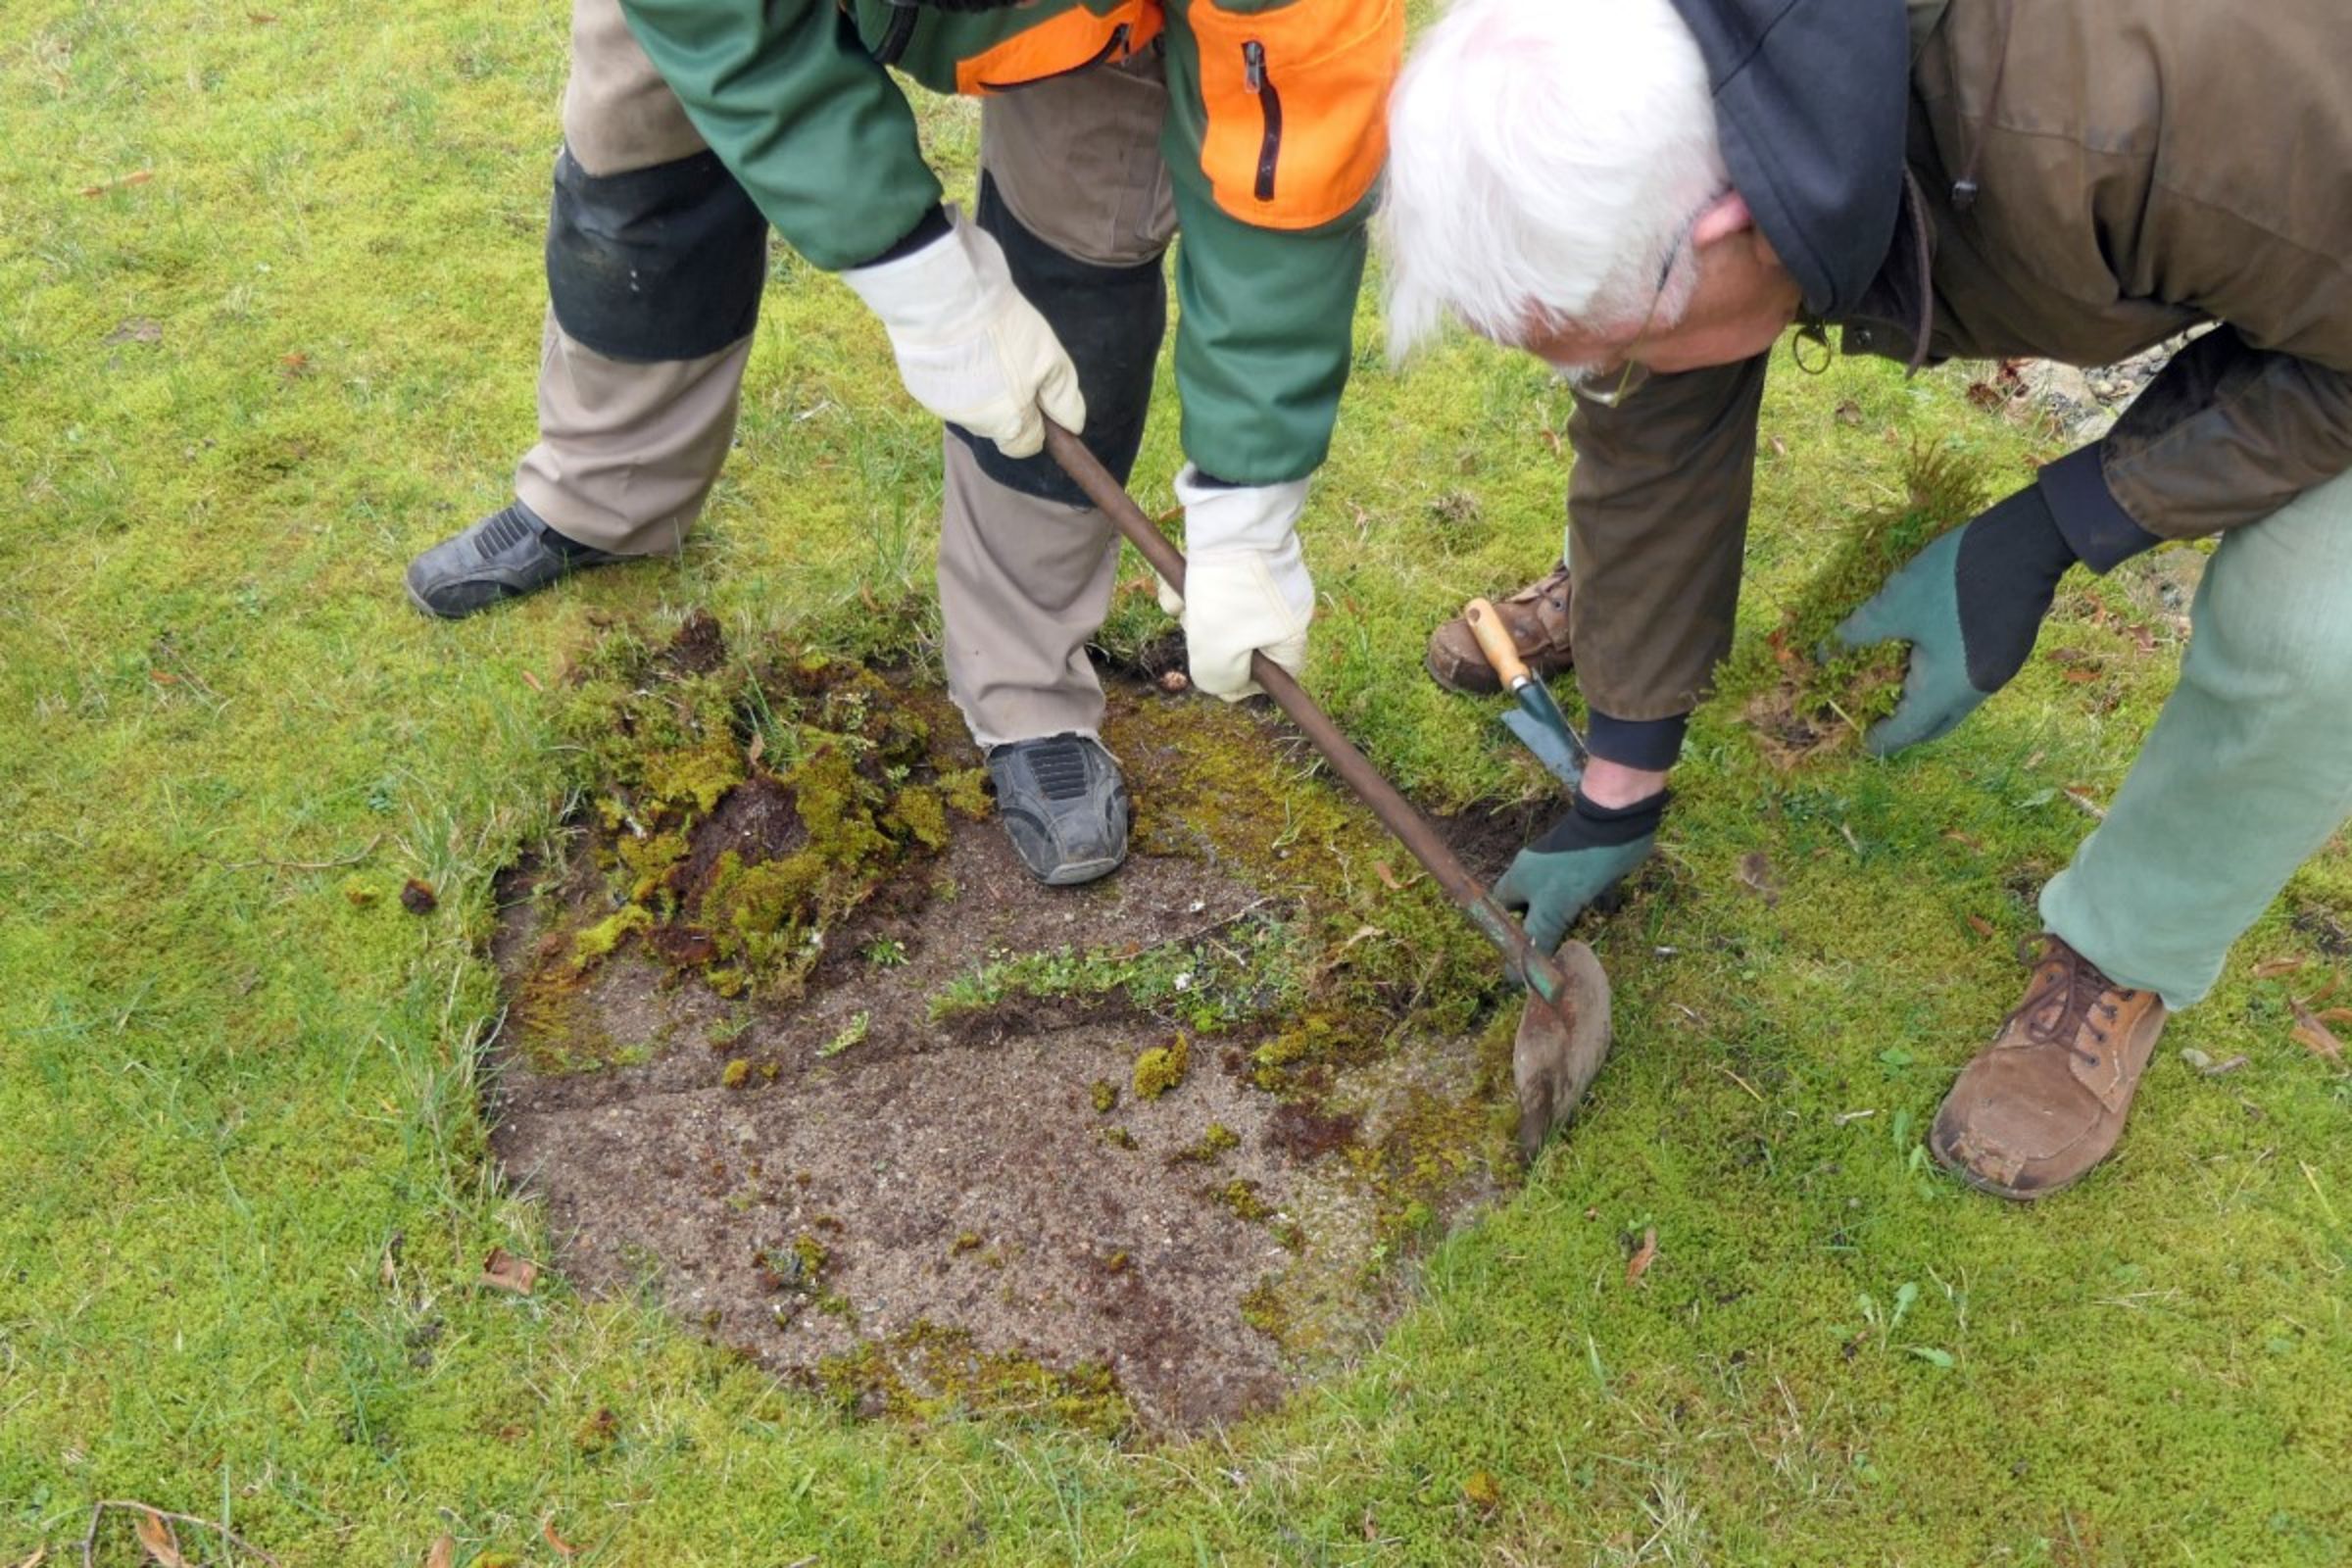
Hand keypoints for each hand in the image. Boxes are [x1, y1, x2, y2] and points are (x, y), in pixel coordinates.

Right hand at [841, 208, 1082, 457]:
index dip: (1035, 422)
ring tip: (980, 350)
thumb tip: (1072, 426)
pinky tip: (955, 347)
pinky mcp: (918, 387)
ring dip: (978, 390)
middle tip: (1008, 360)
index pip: (1025, 446)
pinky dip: (952, 375)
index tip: (1035, 392)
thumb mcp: (1049, 358)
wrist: (944, 296)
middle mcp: (974, 424)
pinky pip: (943, 389)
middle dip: (1007, 404)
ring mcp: (943, 407)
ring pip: (970, 408)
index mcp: (1008, 423)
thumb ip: (1063, 398)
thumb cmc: (1004, 328)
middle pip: (998, 426)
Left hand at [1161, 466, 1312, 699]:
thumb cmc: (1229, 586)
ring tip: (1185, 595)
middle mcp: (1280, 606)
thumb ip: (1220, 679)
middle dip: (1208, 637)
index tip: (1216, 676)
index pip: (1278, 676)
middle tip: (1197, 623)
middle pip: (1240, 643)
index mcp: (1291, 632)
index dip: (1244, 684)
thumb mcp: (1218, 649)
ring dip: (1192, 609)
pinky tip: (1179, 576)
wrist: (1229, 514)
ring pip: (1217, 611)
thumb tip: (1221, 686)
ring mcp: (1258, 578)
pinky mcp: (1236, 556)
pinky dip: (1189, 585)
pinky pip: (1209, 583)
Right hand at [1494, 791, 1663, 951]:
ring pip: (1557, 904)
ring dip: (1565, 924)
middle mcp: (1535, 873)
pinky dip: (1588, 910)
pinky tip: (1598, 924)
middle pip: (1530, 909)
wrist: (1613, 828)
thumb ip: (1534, 942)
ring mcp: (1562, 870)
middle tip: (1550, 956)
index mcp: (1518, 879)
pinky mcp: (1587, 870)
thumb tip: (1514, 977)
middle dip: (1539, 932)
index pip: (1502, 911)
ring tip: (1573, 946)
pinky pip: (1581, 896)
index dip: (1507, 933)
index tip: (1519, 956)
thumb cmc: (1573, 870)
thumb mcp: (1550, 911)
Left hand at [1830, 484, 2078, 755]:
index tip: (1858, 738)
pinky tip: (1923, 657)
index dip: (1879, 737)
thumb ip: (1856, 634)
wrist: (2023, 541)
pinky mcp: (2008, 652)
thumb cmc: (1951, 579)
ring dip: (1923, 700)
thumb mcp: (1894, 606)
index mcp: (1946, 689)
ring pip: (1953, 703)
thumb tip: (1824, 652)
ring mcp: (1998, 672)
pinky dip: (1942, 681)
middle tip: (1874, 715)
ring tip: (1891, 683)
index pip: (1907, 732)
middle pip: (1933, 725)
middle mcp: (1976, 690)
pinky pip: (1968, 681)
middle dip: (1903, 726)